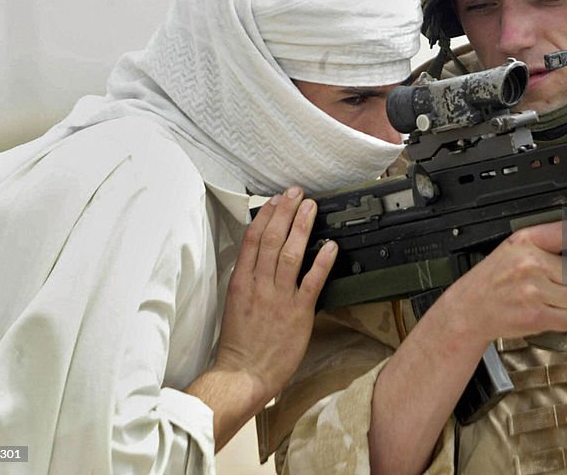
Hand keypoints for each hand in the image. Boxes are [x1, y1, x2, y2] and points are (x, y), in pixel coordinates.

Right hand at [212, 186, 336, 403]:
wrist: (243, 374)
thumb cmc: (240, 344)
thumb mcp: (236, 304)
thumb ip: (248, 280)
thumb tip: (260, 259)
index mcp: (241, 282)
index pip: (253, 240)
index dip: (266, 216)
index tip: (275, 200)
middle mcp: (259, 285)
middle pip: (272, 239)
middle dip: (285, 212)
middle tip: (296, 192)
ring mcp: (278, 297)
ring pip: (290, 254)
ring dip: (302, 227)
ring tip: (311, 207)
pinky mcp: (298, 312)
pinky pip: (312, 281)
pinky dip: (322, 262)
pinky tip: (330, 246)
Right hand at [445, 221, 566, 344]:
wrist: (469, 309)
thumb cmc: (494, 281)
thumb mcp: (513, 250)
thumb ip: (546, 246)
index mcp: (526, 241)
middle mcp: (530, 262)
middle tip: (564, 284)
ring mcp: (533, 290)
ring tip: (557, 300)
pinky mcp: (535, 316)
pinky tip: (558, 314)